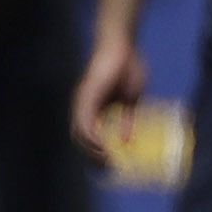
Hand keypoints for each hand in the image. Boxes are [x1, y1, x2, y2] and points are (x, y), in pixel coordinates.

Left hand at [70, 30, 148, 159]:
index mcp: (94, 108)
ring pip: (79, 134)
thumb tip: (127, 141)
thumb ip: (127, 120)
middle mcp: (84, 107)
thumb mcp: (132, 100)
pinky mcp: (87, 96)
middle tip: (109, 166)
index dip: (97, 152)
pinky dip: (93, 137)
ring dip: (91, 150)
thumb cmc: (128, 67)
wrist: (123, 45)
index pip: (89, 137)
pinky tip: (104, 144)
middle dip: (92, 157)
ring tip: (107, 159)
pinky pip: (85, 122)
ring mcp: (83, 102)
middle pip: (80, 140)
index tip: (111, 164)